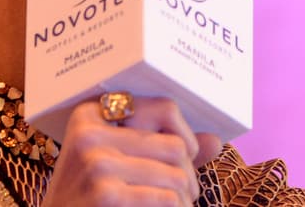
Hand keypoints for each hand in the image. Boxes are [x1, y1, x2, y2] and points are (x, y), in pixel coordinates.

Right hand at [41, 96, 221, 205]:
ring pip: (176, 175)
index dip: (186, 134)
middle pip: (175, 146)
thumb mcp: (112, 165)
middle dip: (188, 176)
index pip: (165, 107)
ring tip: (179, 205)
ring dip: (185, 199)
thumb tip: (216, 140)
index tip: (187, 155)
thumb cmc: (89, 197)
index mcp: (90, 114)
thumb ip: (160, 150)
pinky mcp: (105, 193)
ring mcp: (96, 164)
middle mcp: (90, 133)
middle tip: (185, 194)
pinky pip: (168, 198)